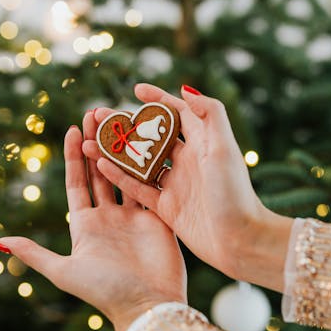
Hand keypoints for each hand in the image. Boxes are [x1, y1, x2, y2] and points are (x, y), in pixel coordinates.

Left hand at [0, 111, 186, 330]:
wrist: (147, 306)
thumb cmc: (104, 291)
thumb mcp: (64, 271)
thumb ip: (34, 253)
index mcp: (86, 225)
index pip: (77, 182)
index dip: (75, 156)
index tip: (72, 129)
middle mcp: (111, 217)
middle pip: (102, 172)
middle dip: (98, 143)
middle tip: (96, 113)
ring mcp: (136, 215)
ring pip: (128, 173)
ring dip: (124, 148)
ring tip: (121, 120)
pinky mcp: (159, 217)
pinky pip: (151, 184)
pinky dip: (150, 164)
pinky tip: (150, 141)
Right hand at [82, 84, 292, 291]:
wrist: (241, 241)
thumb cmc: (236, 193)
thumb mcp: (225, 148)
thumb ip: (210, 114)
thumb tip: (185, 89)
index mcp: (203, 143)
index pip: (177, 113)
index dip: (158, 99)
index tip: (135, 89)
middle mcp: (188, 161)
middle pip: (151, 136)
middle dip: (126, 125)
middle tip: (99, 115)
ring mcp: (176, 184)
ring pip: (139, 162)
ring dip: (116, 151)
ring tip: (89, 141)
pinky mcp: (167, 207)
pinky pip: (138, 188)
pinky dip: (119, 177)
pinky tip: (99, 165)